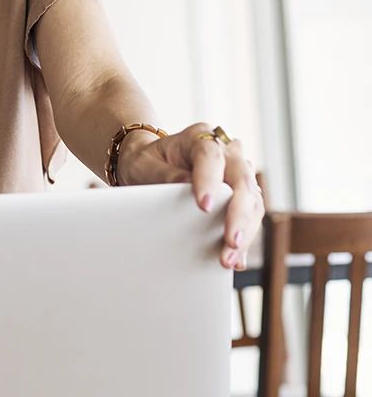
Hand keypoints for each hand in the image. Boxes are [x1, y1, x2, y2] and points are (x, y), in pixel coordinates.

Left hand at [116, 123, 264, 270]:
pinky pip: (251, 214)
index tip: (204, 206)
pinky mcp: (241, 194)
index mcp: (200, 137)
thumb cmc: (147, 162)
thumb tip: (184, 190)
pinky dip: (245, 237)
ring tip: (228, 259)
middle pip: (242, 180)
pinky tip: (236, 258)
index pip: (210, 155)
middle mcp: (226, 151)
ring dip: (244, 232)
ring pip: (253, 200)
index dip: (209, 180)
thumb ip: (164, 176)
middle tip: (229, 242)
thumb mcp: (144, 166)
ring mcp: (238, 172)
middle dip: (238, 214)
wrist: (151, 163)